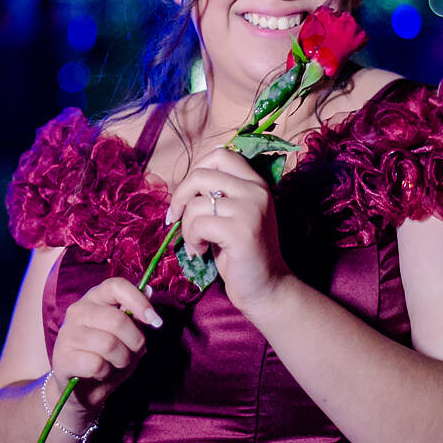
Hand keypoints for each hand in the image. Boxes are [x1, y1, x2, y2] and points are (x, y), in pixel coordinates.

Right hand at [50, 277, 160, 413]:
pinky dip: (106, 373)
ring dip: (121, 359)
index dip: (139, 301)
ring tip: (115, 363)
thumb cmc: (108, 357)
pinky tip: (99, 373)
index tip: (155, 321)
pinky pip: (96, 364)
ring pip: (109, 344)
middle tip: (134, 352)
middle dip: (135, 342)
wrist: (82, 389)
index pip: (116, 286)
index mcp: (95, 299)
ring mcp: (67, 333)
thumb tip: (149, 291)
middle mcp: (78, 311)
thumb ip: (136, 317)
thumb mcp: (127, 336)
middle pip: (118, 320)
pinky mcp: (62, 357)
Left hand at [165, 147, 289, 313]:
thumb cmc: (241, 252)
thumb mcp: (233, 214)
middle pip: (201, 175)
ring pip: (196, 203)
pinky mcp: (241, 230)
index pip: (221, 154)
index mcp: (256, 182)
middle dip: (180, 197)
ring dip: (187, 227)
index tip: (188, 195)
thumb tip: (187, 181)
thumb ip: (218, 193)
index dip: (196, 170)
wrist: (267, 288)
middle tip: (176, 219)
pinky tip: (202, 251)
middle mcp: (256, 190)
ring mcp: (251, 209)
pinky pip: (198, 224)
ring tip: (198, 244)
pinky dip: (192, 240)